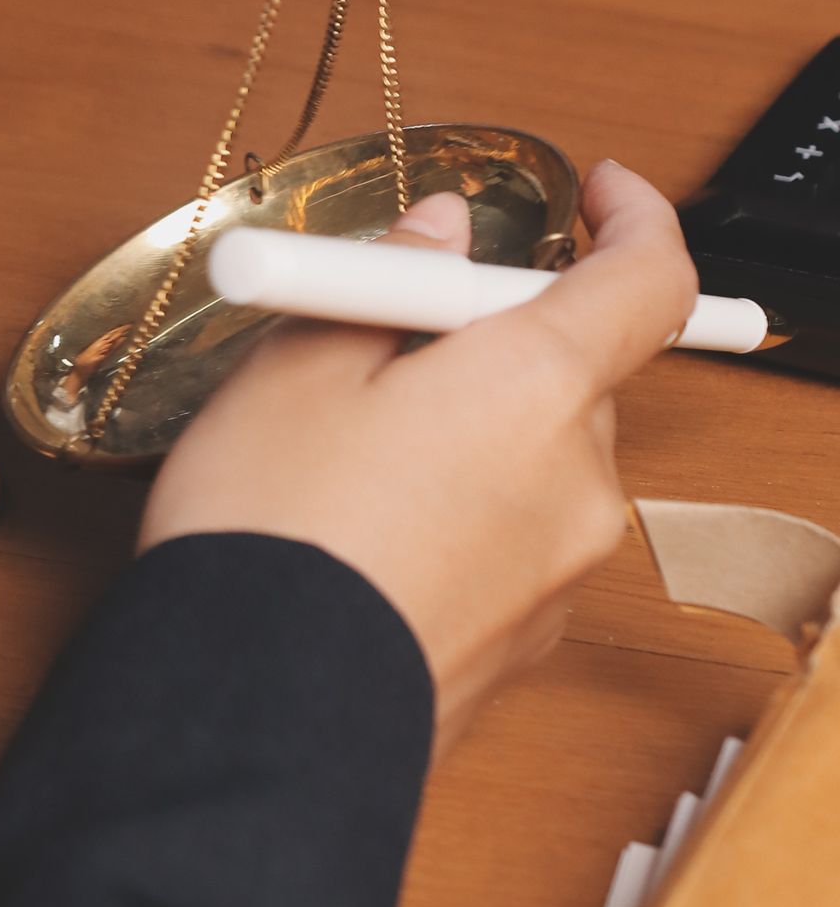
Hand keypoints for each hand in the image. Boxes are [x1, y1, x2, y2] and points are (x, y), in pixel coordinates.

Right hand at [139, 162, 697, 754]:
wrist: (257, 716)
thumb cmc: (271, 531)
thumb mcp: (297, 363)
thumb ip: (389, 280)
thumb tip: (440, 231)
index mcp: (537, 386)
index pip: (649, 281)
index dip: (635, 220)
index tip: (598, 190)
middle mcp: (578, 480)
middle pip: (573, 372)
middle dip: (491, 339)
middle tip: (381, 336)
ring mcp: (559, 571)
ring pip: (536, 457)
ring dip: (468, 428)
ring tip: (343, 451)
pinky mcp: (525, 638)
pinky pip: (512, 536)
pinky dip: (459, 508)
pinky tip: (359, 529)